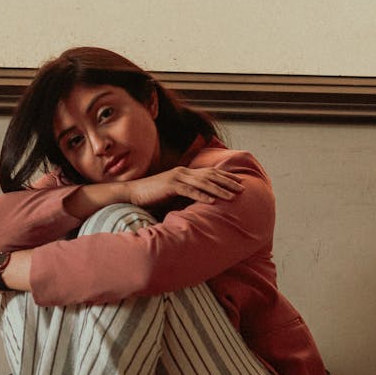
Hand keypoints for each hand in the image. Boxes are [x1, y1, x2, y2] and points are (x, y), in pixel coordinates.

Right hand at [126, 166, 243, 207]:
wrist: (132, 194)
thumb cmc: (152, 196)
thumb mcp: (172, 193)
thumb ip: (186, 193)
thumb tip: (200, 200)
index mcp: (185, 173)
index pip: (210, 172)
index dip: (226, 176)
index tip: (239, 182)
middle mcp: (183, 172)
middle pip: (211, 175)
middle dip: (228, 182)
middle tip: (243, 188)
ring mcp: (177, 178)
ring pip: (204, 183)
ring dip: (219, 190)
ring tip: (232, 196)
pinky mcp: (170, 186)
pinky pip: (189, 191)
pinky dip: (202, 196)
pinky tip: (212, 202)